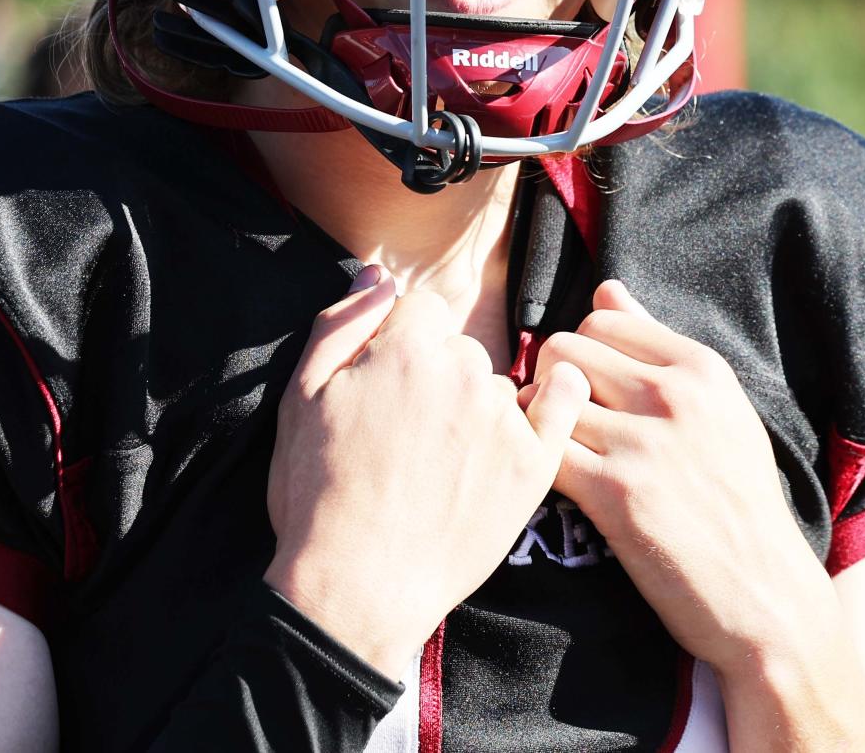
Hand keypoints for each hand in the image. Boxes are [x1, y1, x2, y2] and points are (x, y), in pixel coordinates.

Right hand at [265, 266, 588, 678]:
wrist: (357, 589)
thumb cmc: (318, 494)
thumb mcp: (301, 397)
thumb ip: (342, 323)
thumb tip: (377, 275)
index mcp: (405, 348)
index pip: (422, 309)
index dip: (403, 341)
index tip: (389, 380)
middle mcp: (461, 372)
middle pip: (459, 348)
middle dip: (437, 376)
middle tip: (409, 432)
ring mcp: (502, 418)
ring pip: (496, 386)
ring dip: (477, 407)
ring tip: (442, 463)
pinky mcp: (533, 465)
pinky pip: (562, 405)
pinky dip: (559, 398)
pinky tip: (549, 400)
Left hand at [518, 280, 834, 676]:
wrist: (764, 596)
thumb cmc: (737, 499)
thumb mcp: (719, 408)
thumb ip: (657, 343)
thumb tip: (607, 288)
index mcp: (700, 368)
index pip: (601, 319)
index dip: (583, 350)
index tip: (588, 386)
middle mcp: (673, 396)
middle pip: (563, 348)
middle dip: (552, 379)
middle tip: (563, 417)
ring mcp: (643, 445)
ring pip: (547, 397)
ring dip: (540, 423)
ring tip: (557, 448)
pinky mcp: (615, 496)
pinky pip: (544, 452)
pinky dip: (536, 462)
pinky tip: (554, 479)